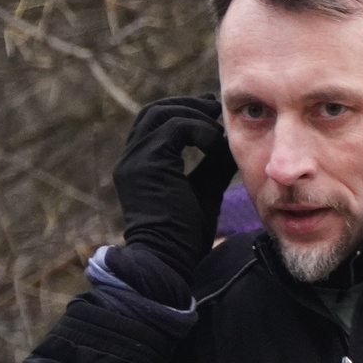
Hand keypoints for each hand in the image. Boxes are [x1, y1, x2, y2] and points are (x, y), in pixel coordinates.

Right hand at [113, 95, 234, 277]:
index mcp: (140, 164)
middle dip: (187, 105)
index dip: (183, 112)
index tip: (211, 113)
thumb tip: (230, 142)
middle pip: (154, 112)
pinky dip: (199, 129)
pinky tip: (216, 143)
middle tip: (215, 105)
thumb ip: (212, 164)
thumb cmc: (186, 233)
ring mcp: (135, 160)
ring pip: (161, 114)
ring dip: (194, 114)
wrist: (168, 257)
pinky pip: (175, 129)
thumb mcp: (204, 188)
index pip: (154, 123)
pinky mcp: (147, 164)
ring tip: (219, 124)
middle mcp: (131, 158)